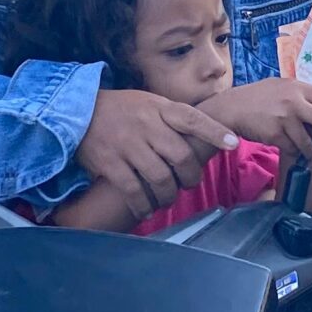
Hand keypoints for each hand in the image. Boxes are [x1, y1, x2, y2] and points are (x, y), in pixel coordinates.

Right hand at [76, 90, 237, 216]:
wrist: (78, 111)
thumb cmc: (123, 110)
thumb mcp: (149, 103)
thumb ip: (174, 117)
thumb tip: (210, 133)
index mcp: (159, 108)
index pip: (192, 118)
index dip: (214, 131)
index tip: (233, 143)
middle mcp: (145, 125)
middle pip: (180, 156)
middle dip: (191, 176)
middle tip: (190, 184)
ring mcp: (127, 144)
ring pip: (160, 177)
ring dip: (169, 195)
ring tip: (169, 198)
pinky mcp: (109, 163)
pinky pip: (133, 190)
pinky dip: (144, 204)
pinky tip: (147, 208)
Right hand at [199, 78, 311, 194]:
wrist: (231, 108)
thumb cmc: (256, 98)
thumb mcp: (279, 87)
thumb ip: (298, 95)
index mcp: (296, 87)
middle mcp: (293, 101)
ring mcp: (285, 118)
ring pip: (308, 140)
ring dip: (311, 149)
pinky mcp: (275, 134)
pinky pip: (292, 147)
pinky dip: (292, 150)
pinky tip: (288, 148)